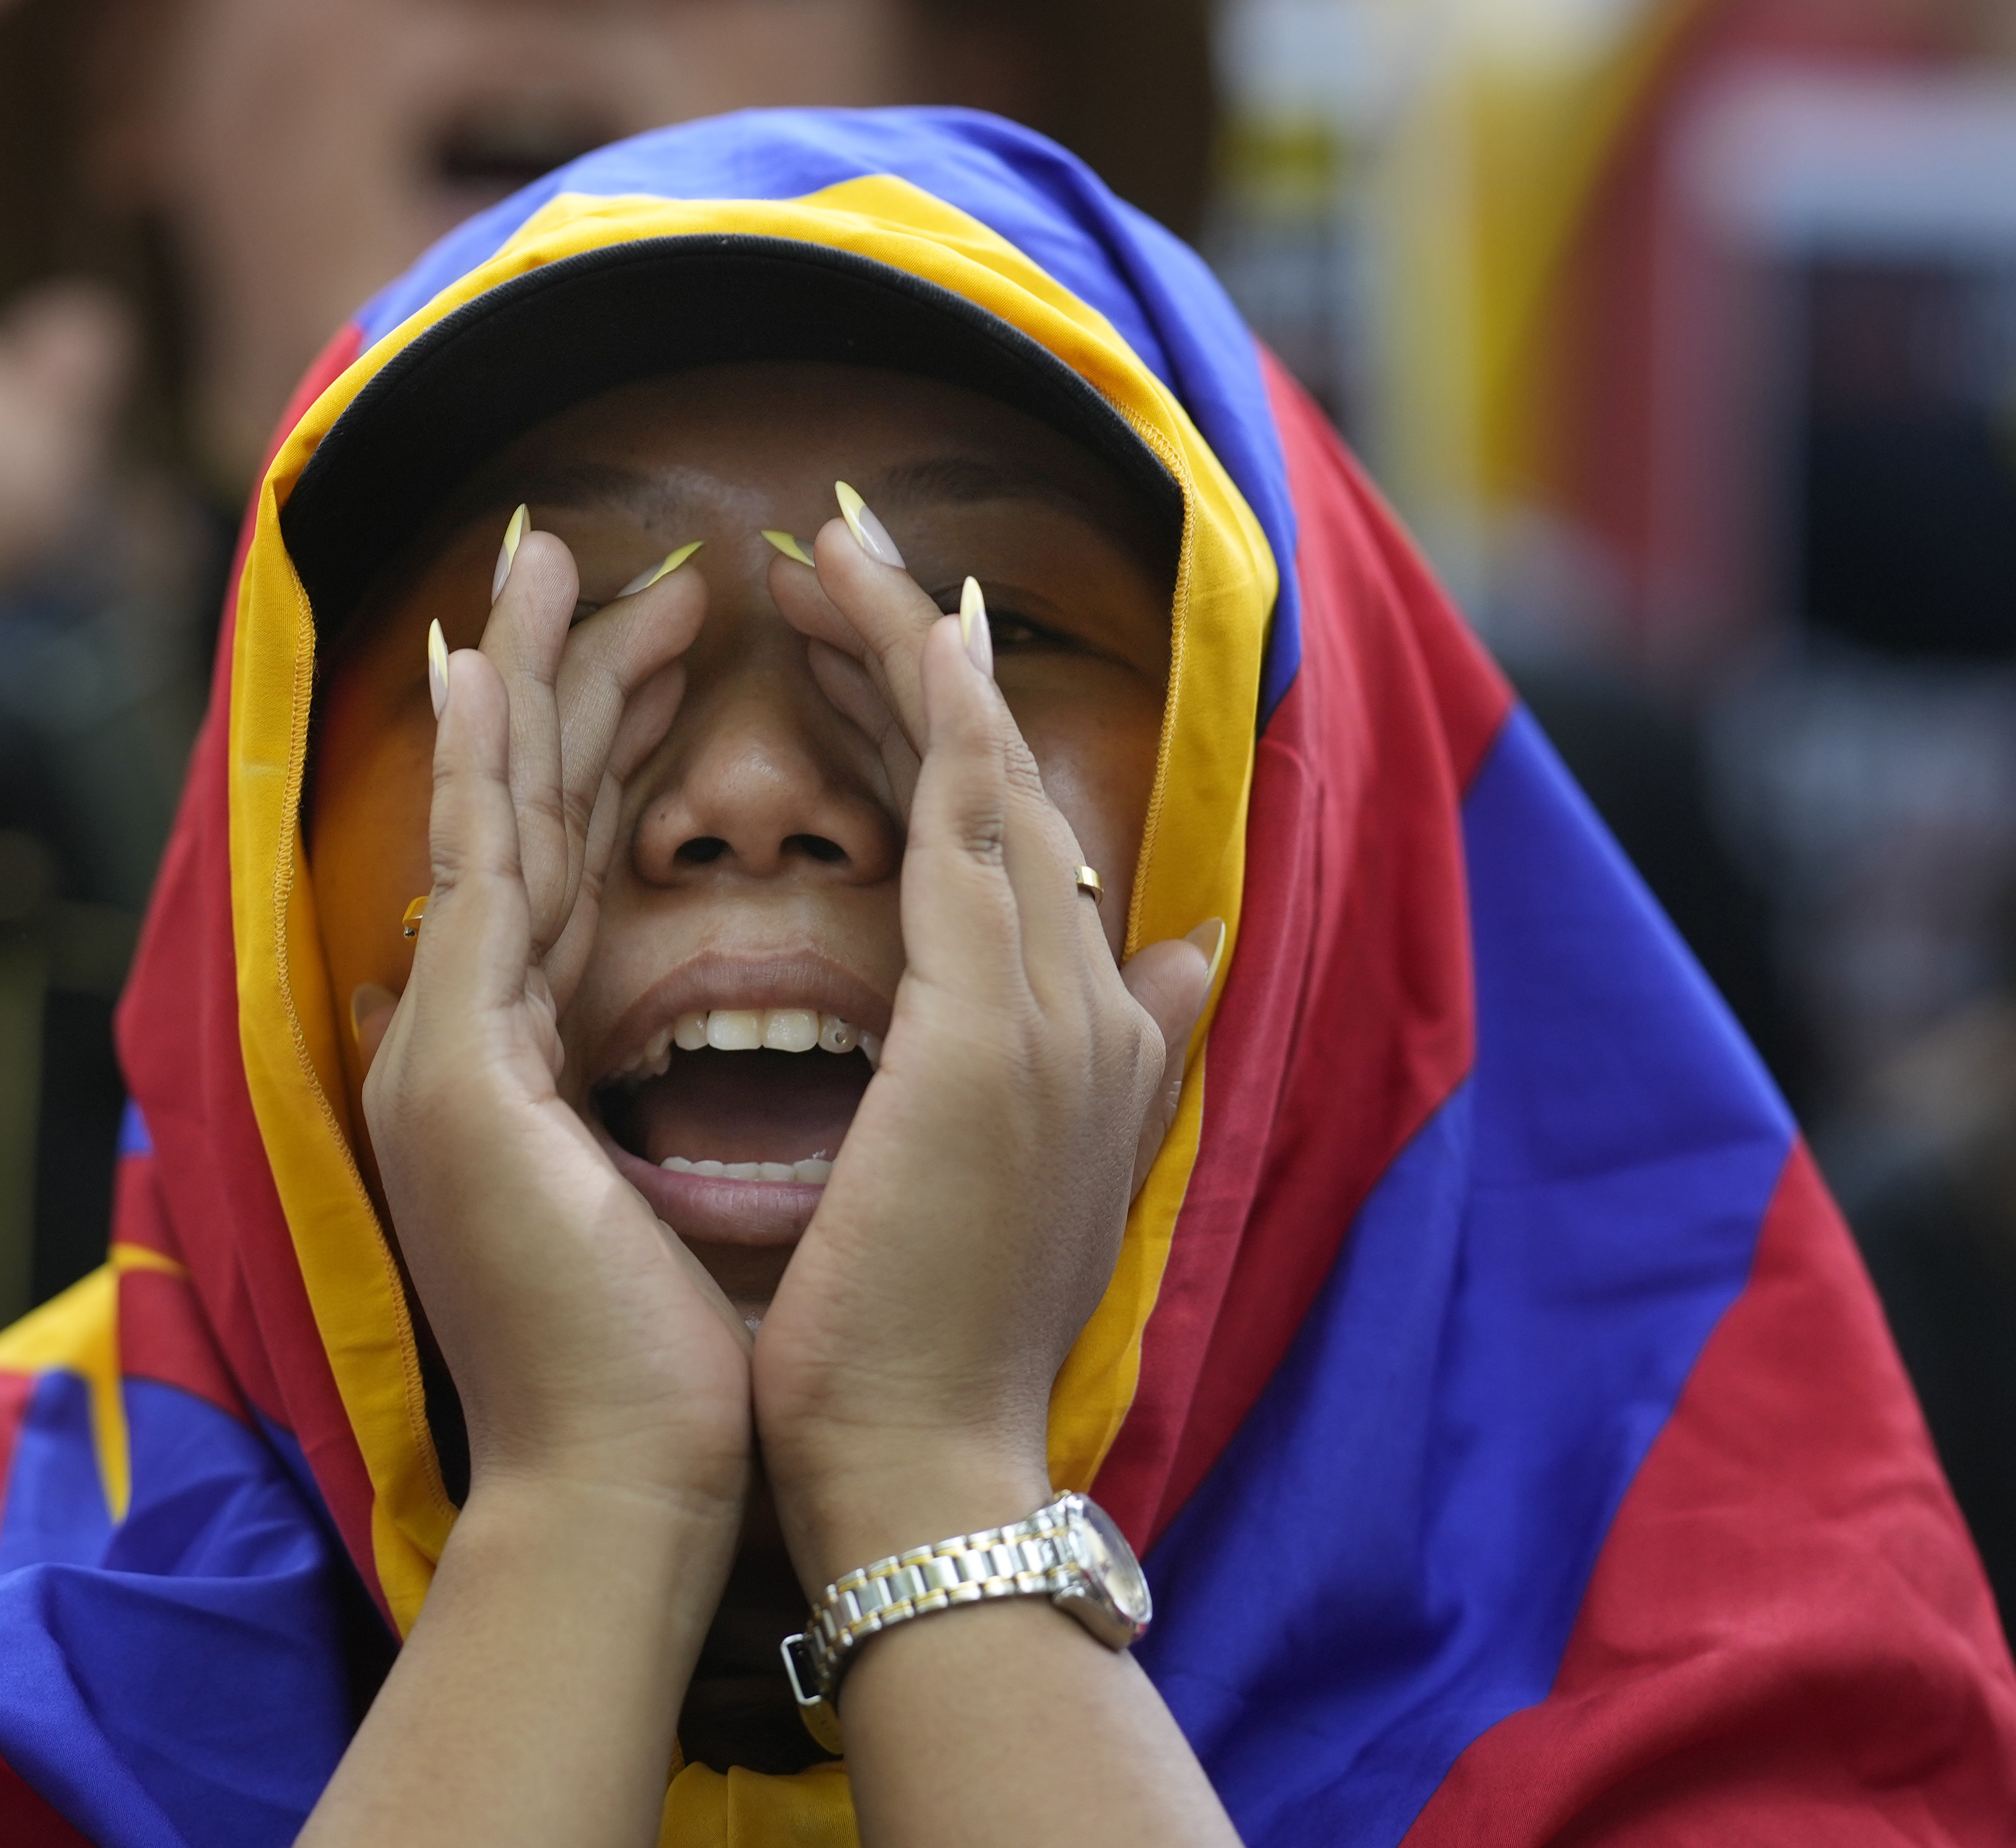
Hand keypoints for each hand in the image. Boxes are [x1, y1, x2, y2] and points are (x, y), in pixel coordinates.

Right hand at [361, 528, 732, 1531]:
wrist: (635, 1495)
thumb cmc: (697, 1372)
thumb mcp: (723, 1194)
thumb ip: (730, 1090)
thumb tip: (781, 1022)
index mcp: (540, 1064)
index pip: (585, 861)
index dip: (621, 742)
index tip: (673, 643)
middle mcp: (479, 1039)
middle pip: (540, 814)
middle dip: (582, 677)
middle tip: (628, 560)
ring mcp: (453, 1049)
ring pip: (501, 817)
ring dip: (530, 679)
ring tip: (549, 560)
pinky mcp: (458, 1070)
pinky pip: (475, 880)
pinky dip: (481, 766)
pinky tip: (484, 669)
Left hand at [750, 521, 1215, 1582]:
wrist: (926, 1470)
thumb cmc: (928, 1349)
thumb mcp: (1025, 1187)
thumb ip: (1106, 1063)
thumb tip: (1184, 956)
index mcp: (1085, 1040)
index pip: (1009, 842)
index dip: (947, 726)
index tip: (888, 639)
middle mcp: (1089, 1005)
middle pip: (1006, 779)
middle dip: (923, 655)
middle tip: (843, 547)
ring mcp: (1051, 1008)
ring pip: (984, 766)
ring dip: (910, 643)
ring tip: (831, 545)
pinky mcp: (988, 1023)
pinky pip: (958, 809)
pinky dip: (921, 700)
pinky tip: (871, 618)